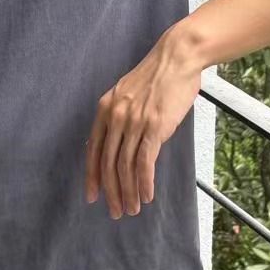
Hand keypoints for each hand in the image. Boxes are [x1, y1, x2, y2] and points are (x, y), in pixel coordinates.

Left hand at [84, 28, 202, 220]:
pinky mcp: (154, 127)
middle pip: (108, 163)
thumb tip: (119, 144)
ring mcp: (134, 122)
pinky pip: (145, 162)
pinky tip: (146, 196)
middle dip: (110, 192)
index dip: (92, 176)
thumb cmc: (157, 76)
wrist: (177, 57)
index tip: (93, 196)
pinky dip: (144, 183)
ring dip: (128, 192)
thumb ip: (120, 116)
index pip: (94, 150)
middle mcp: (116, 117)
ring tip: (132, 209)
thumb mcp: (128, 93)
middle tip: (115, 211)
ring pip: (125, 167)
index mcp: (105, 109)